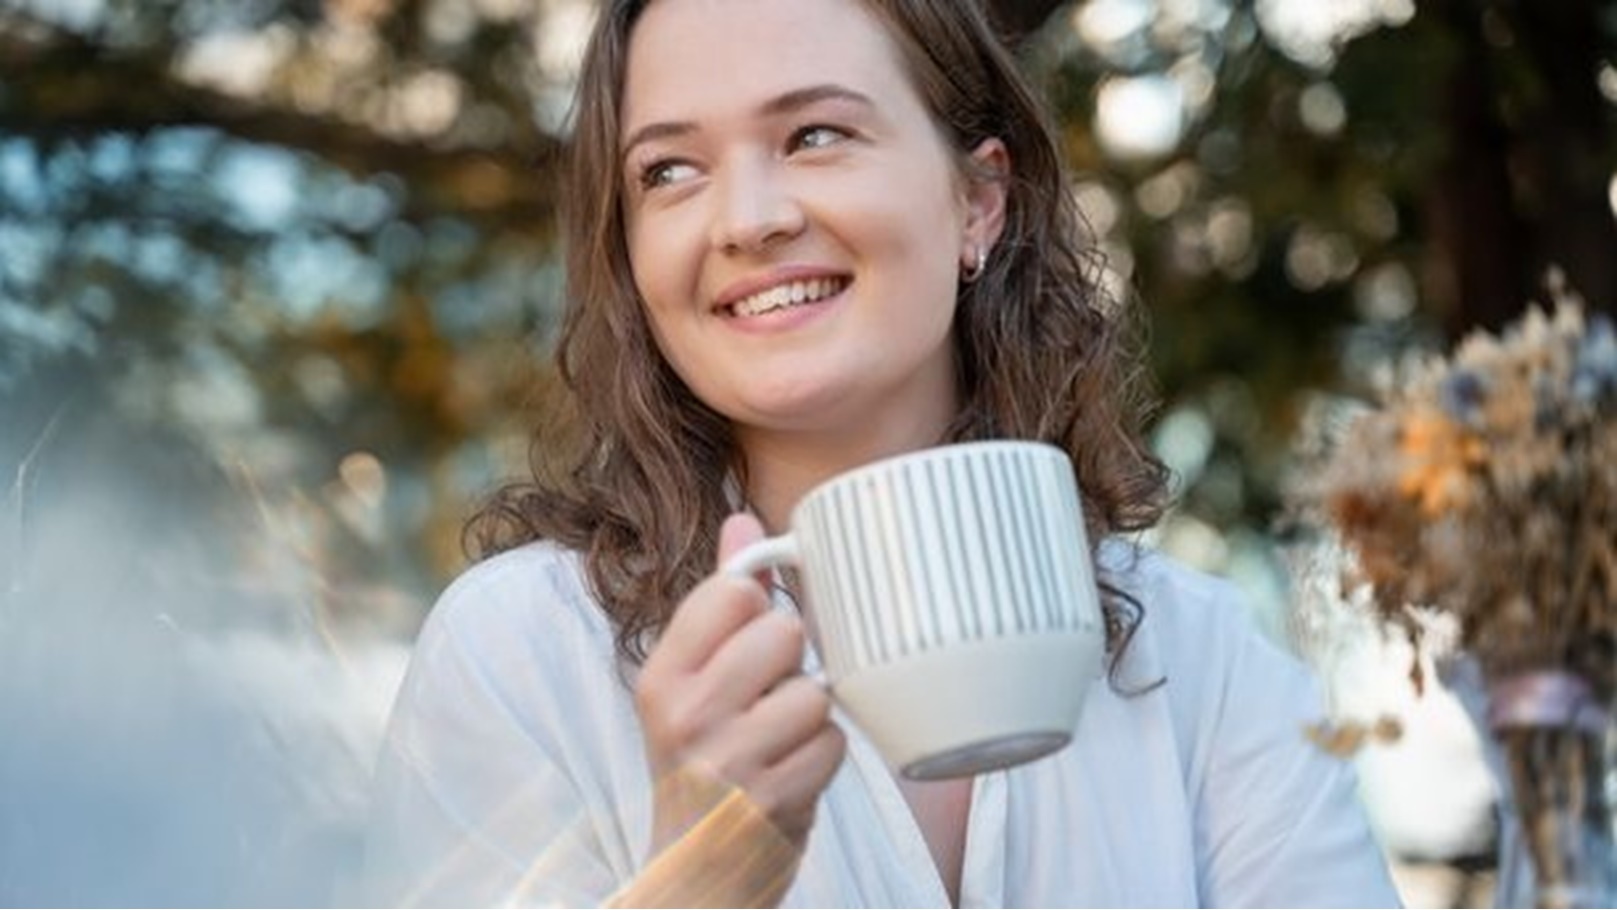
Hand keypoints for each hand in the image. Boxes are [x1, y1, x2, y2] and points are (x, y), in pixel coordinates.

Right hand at [635, 513, 845, 857]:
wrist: (694, 872)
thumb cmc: (703, 764)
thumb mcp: (694, 683)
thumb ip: (721, 600)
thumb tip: (743, 519)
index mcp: (661, 676)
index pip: (732, 592)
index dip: (760, 607)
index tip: (750, 637)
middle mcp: (685, 715)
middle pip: (784, 632)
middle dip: (792, 663)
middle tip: (767, 697)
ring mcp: (727, 761)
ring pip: (815, 690)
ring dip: (811, 715)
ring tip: (780, 739)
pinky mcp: (770, 802)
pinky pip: (833, 743)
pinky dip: (823, 757)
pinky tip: (792, 771)